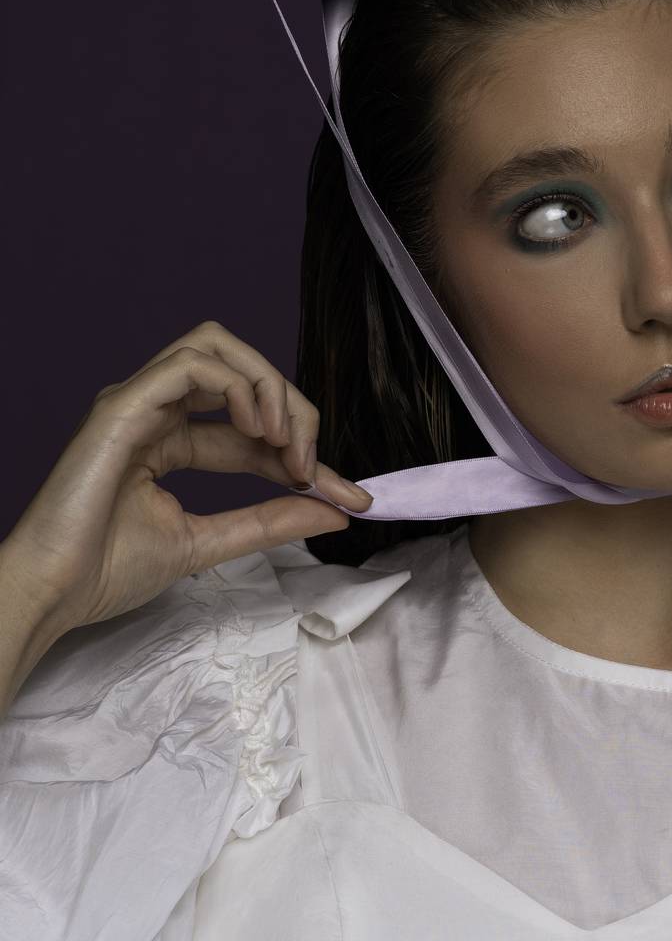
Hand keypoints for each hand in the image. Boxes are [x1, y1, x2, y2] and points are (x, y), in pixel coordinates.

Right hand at [1, 320, 372, 641]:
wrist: (53, 593)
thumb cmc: (107, 570)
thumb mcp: (210, 541)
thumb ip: (271, 520)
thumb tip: (336, 510)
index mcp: (169, 438)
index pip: (251, 427)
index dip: (303, 451)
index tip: (348, 496)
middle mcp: (155, 410)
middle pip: (241, 370)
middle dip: (292, 409)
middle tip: (311, 466)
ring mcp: (137, 401)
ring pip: (217, 347)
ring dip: (266, 387)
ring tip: (284, 443)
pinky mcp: (122, 405)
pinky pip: (190, 364)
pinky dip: (235, 385)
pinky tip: (255, 430)